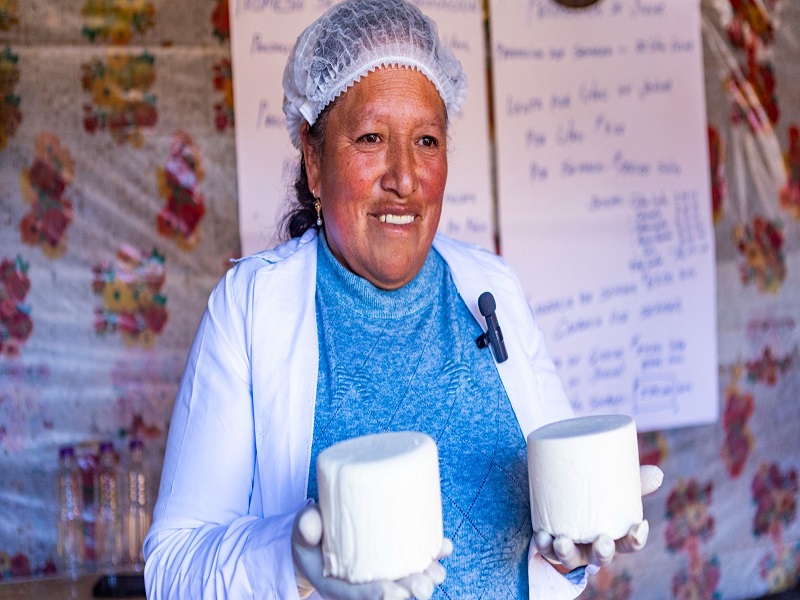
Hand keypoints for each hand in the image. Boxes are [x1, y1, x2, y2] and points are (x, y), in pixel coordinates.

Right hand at [291, 504, 451, 599]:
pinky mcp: (392, 558)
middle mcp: (363, 584)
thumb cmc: (310, 539)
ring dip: (426, 577)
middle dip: (409, 590)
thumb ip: (305, 527)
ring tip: (438, 571)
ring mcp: (380, 572)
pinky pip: (414, 559)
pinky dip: (431, 554)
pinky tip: (445, 547)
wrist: (317, 540)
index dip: (375, 596)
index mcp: (338, 585)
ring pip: (406, 580)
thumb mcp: (301, 533)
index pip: (357, 596)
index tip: (391, 592)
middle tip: (424, 584)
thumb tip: (310, 522)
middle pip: (389, 593)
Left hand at [533, 465, 663, 570]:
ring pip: (570, 558)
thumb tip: (657, 473)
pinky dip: (544, 544)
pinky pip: (545, 549)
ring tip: (562, 541)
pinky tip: (542, 536)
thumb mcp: (608, 482)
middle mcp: (591, 546)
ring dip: (567, 553)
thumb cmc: (590, 490)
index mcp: (612, 534)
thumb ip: (631, 478)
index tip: (640, 526)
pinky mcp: (547, 541)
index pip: (629, 543)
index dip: (636, 539)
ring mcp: (569, 547)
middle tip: (603, 541)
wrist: (554, 485)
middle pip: (600, 557)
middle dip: (603, 552)